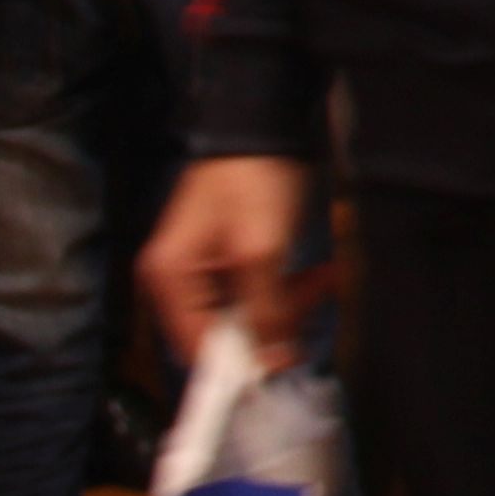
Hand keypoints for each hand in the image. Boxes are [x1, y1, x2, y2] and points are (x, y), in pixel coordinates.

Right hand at [143, 156, 315, 367]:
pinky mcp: (232, 261)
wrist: (262, 122)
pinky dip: (291, 286)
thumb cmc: (250, 177)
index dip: (235, 365)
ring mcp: (206, 271)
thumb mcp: (259, 248)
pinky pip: (261, 291)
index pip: (194, 347)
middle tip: (314, 302)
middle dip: (275, 323)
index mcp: (168, 279)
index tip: (275, 373)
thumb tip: (271, 360)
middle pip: (225, 332)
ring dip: (292, 302)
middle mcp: (179, 280)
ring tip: (326, 278)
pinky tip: (321, 273)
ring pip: (251, 313)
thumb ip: (263, 307)